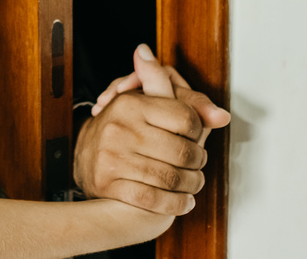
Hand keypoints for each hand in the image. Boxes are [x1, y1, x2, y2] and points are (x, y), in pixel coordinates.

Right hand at [73, 45, 229, 214]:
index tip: (197, 139)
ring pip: (170, 178)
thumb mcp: (147, 106)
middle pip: (182, 151)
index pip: (185, 118)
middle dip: (198, 163)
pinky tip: (183, 202)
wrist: (84, 159)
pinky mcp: (108, 183)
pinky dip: (175, 204)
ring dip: (191, 185)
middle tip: (199, 166)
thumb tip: (222, 116)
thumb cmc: (125, 131)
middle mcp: (119, 127)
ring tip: (193, 184)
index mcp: (131, 103)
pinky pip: (153, 199)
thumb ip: (185, 102)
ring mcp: (112, 157)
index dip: (198, 131)